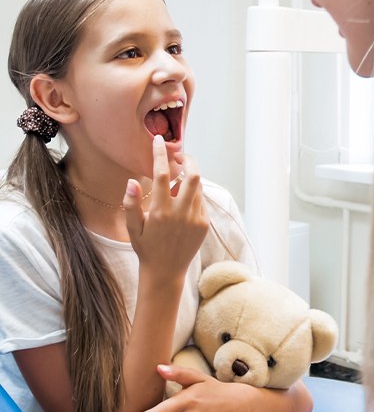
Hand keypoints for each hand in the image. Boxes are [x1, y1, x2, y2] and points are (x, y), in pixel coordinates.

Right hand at [123, 135, 208, 279]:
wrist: (166, 271)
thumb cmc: (145, 248)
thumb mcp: (132, 228)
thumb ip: (130, 204)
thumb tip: (131, 181)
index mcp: (160, 212)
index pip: (162, 175)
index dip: (160, 154)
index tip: (159, 140)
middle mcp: (181, 214)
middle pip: (192, 176)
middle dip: (188, 160)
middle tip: (179, 156)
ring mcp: (196, 219)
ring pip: (197, 188)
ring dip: (189, 179)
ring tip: (176, 184)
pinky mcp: (204, 224)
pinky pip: (201, 201)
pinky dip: (192, 195)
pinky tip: (181, 202)